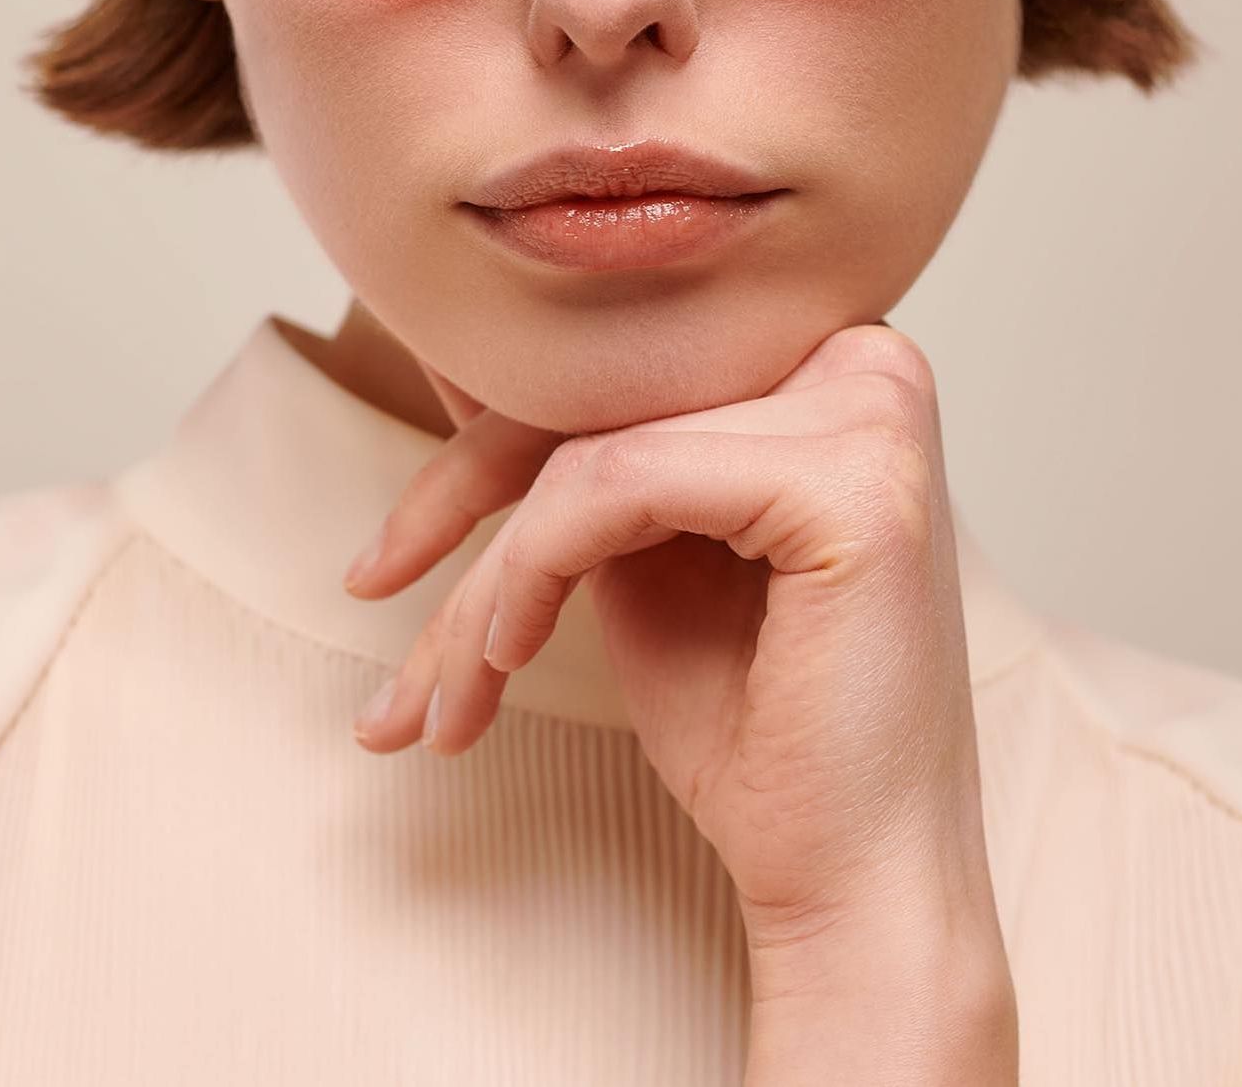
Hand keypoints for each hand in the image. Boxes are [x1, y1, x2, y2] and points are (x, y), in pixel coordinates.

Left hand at [345, 323, 1008, 988]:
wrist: (853, 887)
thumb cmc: (755, 730)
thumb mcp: (643, 558)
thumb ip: (585, 452)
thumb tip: (460, 354)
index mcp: (829, 366)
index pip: (617, 365)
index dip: (486, 447)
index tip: (390, 543)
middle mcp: (863, 361)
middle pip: (600, 392)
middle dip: (458, 496)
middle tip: (372, 585)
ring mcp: (869, 412)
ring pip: (593, 448)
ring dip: (488, 576)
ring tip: (447, 695)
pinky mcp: (848, 478)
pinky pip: (622, 482)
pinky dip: (535, 569)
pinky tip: (510, 658)